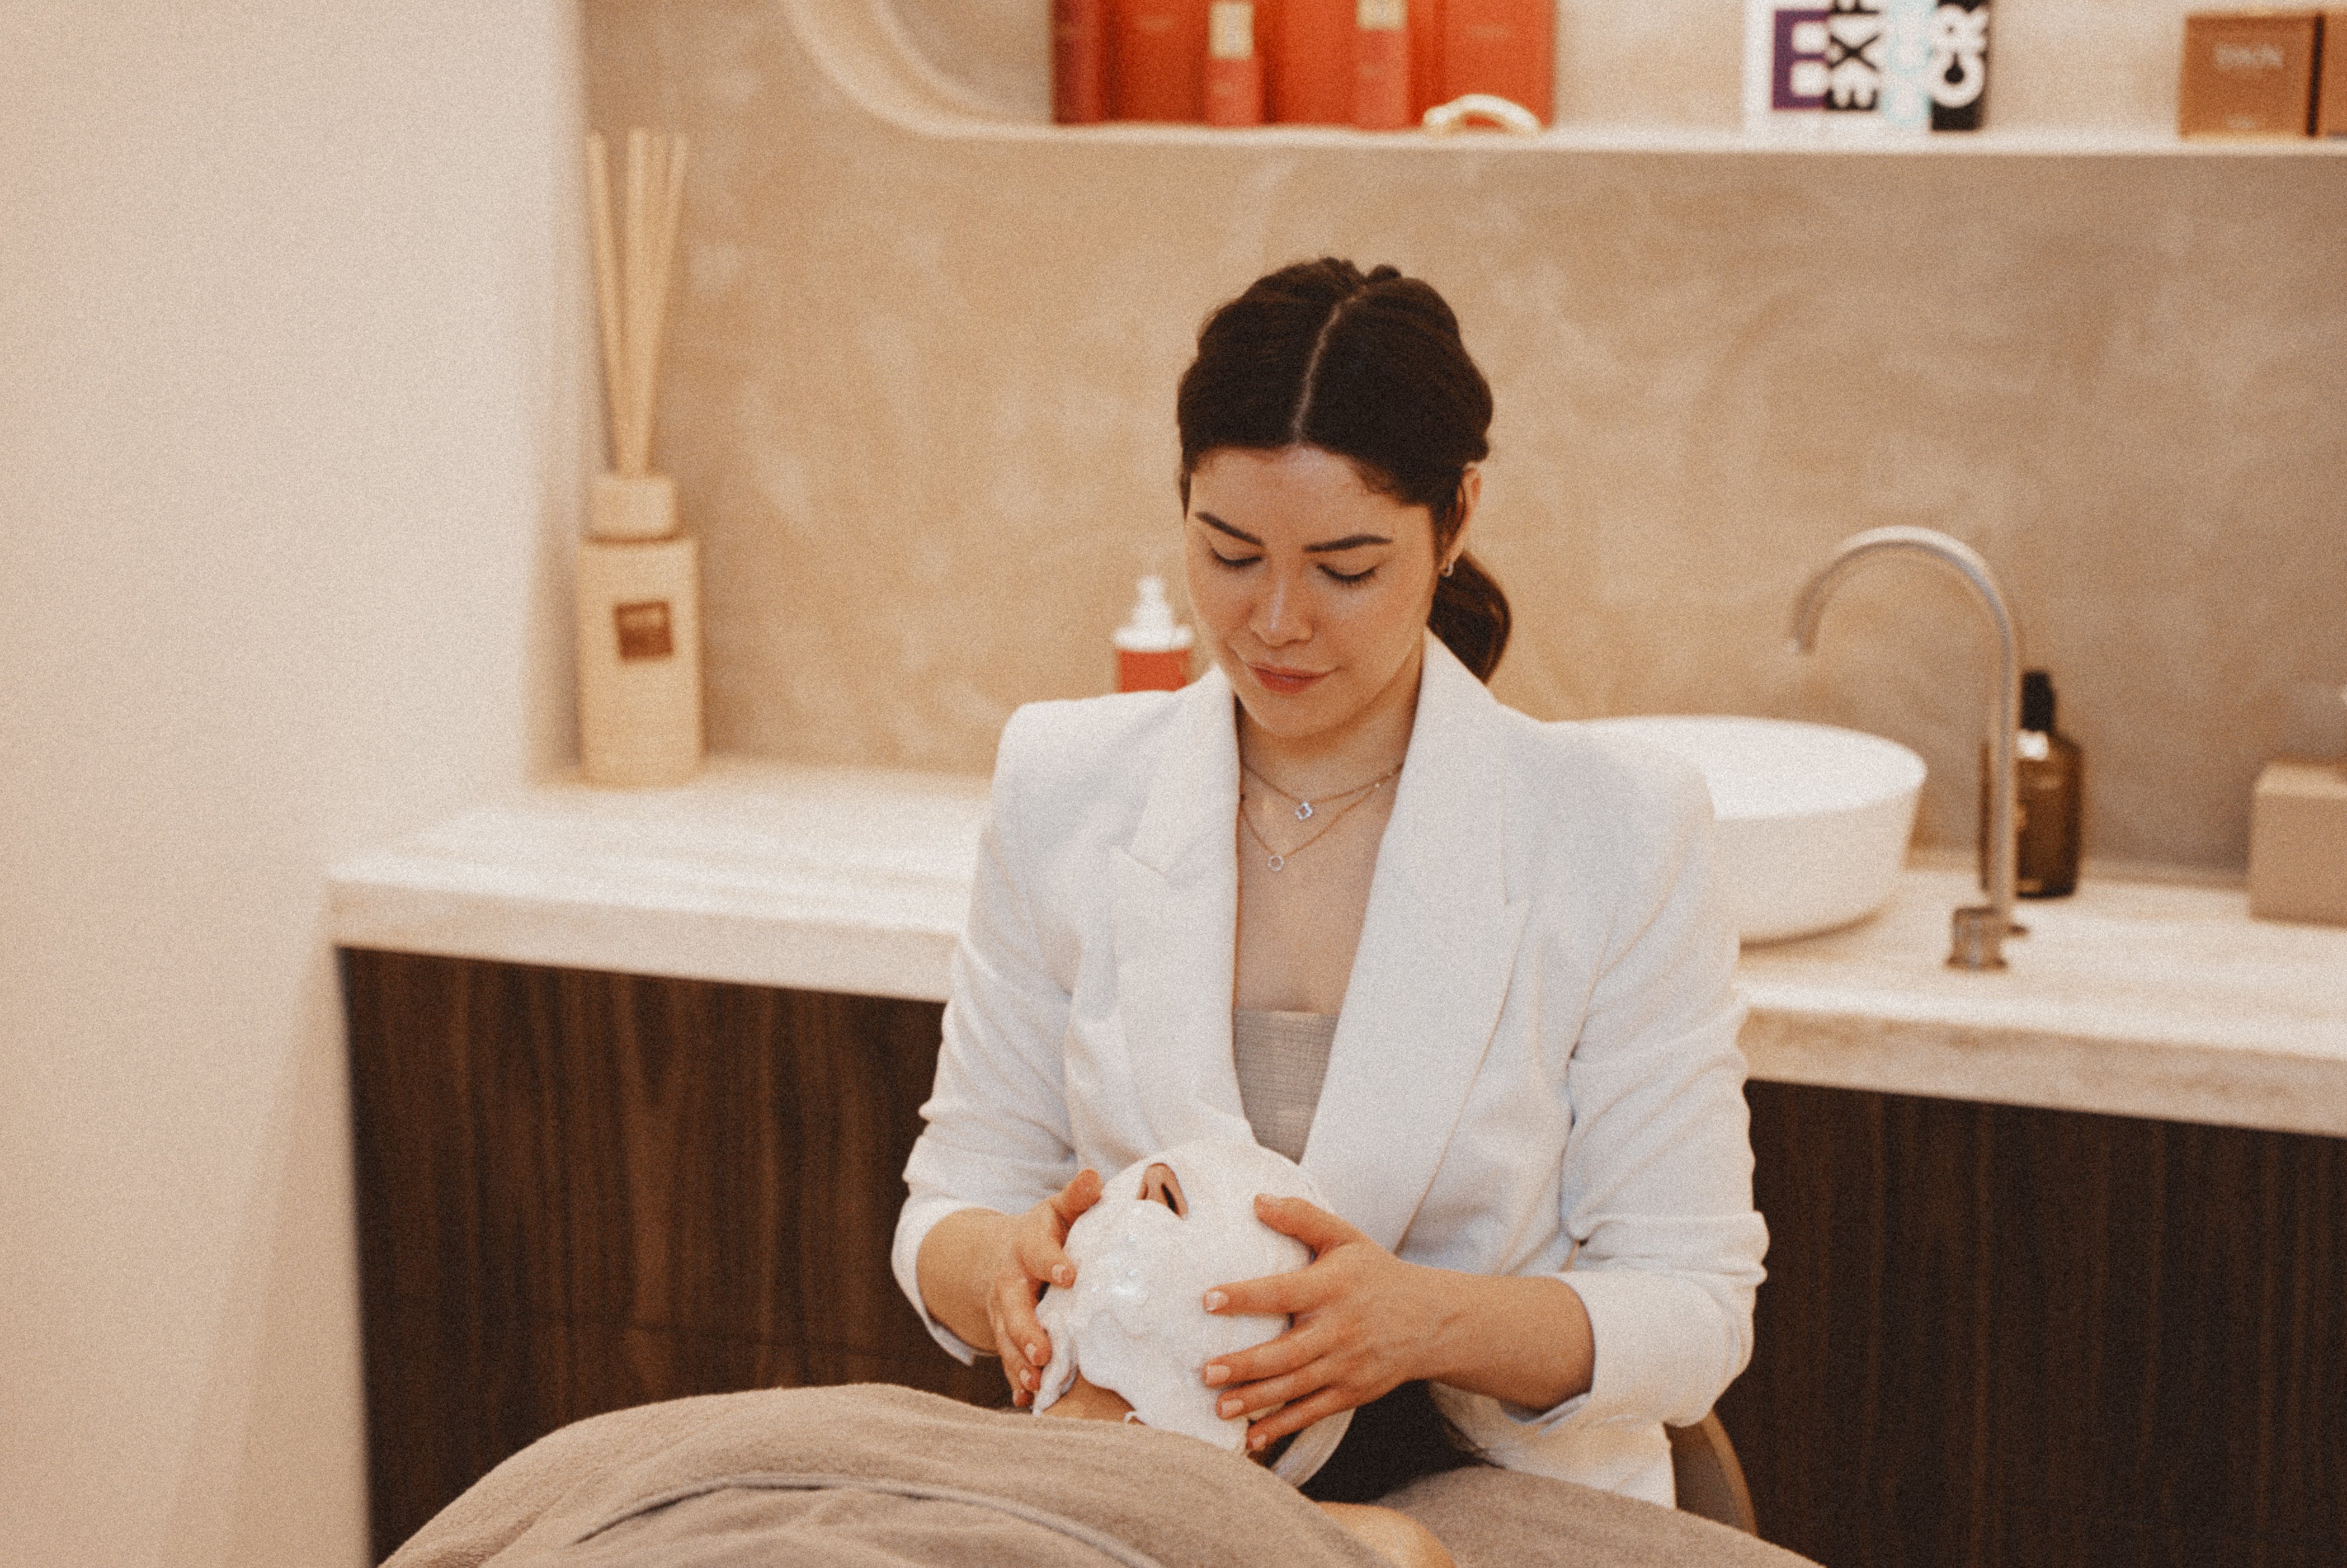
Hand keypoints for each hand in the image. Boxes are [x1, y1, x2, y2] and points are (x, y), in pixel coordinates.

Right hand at [983, 1168, 1102, 1406]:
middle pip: (1014, 1305)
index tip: (1070, 1275)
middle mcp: (1011, 1279)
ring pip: (1008, 1337)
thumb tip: (1093, 1177)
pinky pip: (1008, 1358)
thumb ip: (1077, 1197)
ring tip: (1035, 1383)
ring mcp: (1005, 1310)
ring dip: (1019, 1361)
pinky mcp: (1006, 1333)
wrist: (1001, 1254)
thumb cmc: (1048, 1231)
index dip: (1052, 1261)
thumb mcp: (1059, 1210)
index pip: (1039, 1251)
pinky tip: (1025, 1400)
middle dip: (1026, 1330)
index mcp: (1029, 1244)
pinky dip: (1015, 1380)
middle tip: (1043, 1353)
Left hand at [1198, 1194, 1457, 1449]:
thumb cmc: (1375, 1273)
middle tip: (1206, 1371)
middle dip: (1245, 1365)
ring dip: (1256, 1400)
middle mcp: (1340, 1329)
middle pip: (1287, 1352)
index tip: (1208, 1300)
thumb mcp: (1345, 1237)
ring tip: (1219, 1407)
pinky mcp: (1353, 1392)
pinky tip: (1252, 1437)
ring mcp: (1347, 1365)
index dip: (1246, 1297)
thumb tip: (1256, 1200)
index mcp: (1333, 1287)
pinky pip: (1313, 1412)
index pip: (1284, 1292)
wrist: (1431, 1320)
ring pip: (1296, 1387)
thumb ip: (1301, 1217)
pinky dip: (1283, 1426)